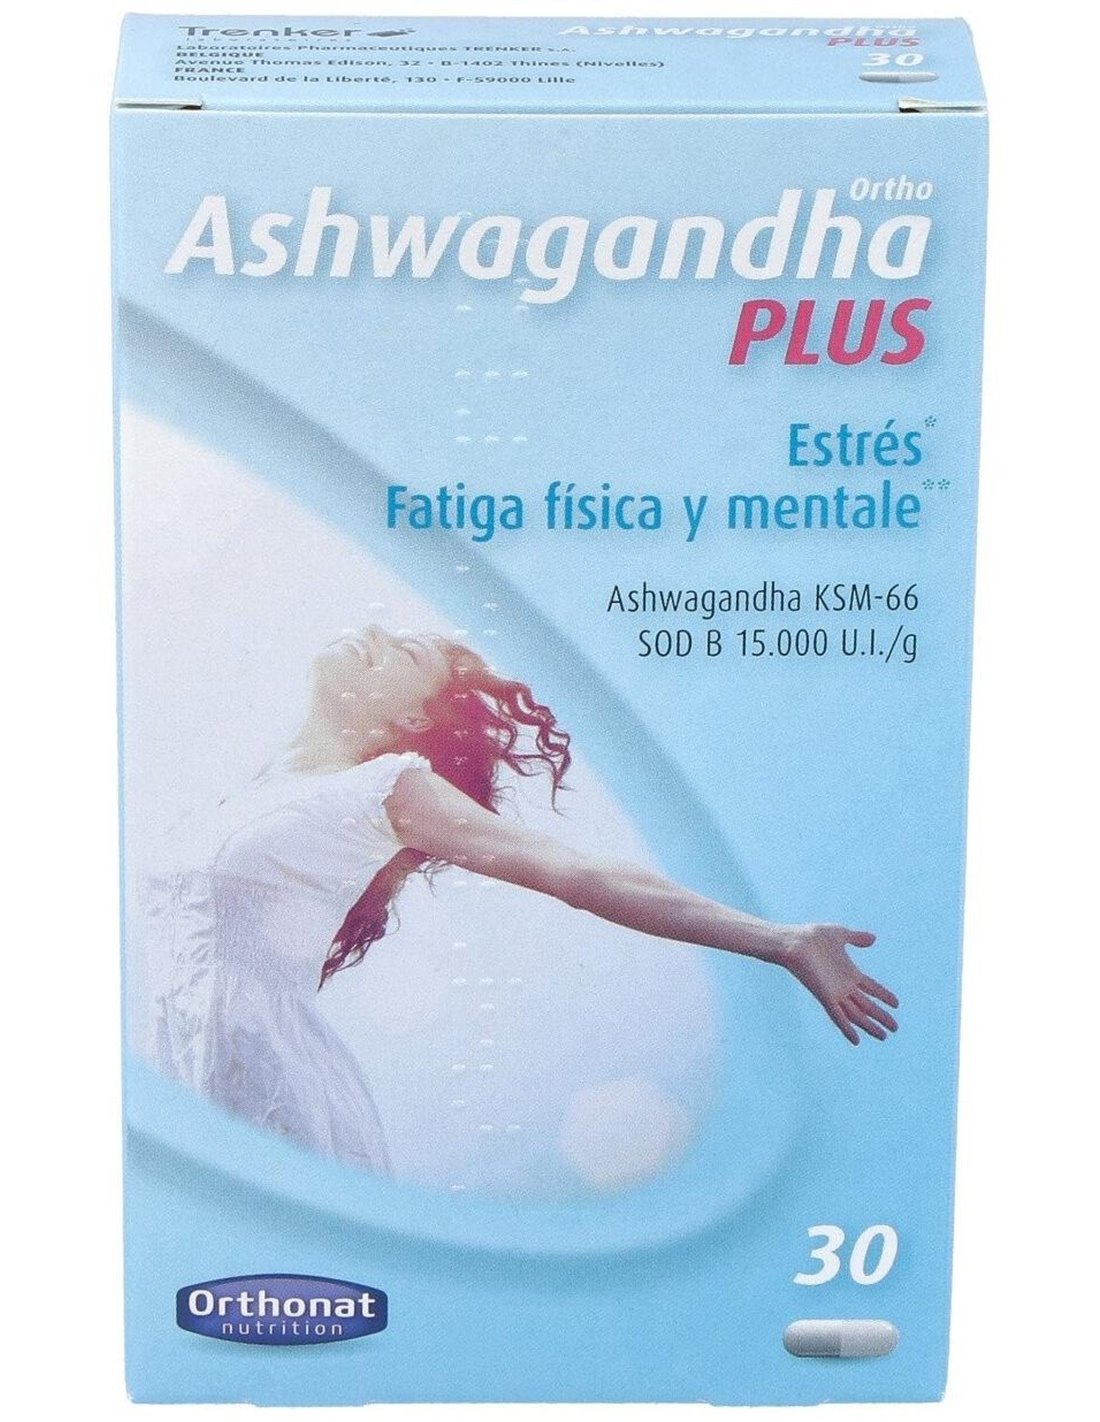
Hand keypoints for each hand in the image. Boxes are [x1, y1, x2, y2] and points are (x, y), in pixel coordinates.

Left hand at [778, 924, 898, 1043]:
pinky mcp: (824, 997)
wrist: (793, 942)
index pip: (871, 988)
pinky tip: (856, 1040)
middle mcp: (843, 986)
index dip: (884, 995)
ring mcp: (834, 993)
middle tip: (895, 1028)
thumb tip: (873, 939)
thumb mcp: (840, 934)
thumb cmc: (812, 936)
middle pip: (866, 1005)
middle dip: (881, 1016)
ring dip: (869, 1026)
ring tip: (884, 1037)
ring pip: (856, 1015)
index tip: (897, 1004)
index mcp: (849, 972)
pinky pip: (837, 1016)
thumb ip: (856, 938)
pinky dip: (846, 1028)